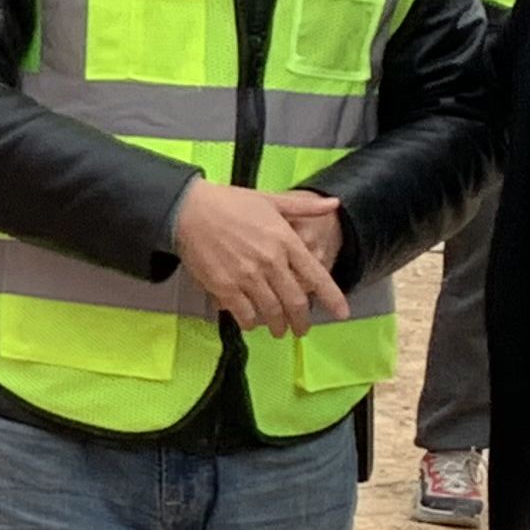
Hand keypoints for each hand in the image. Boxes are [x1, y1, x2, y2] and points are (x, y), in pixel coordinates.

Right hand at [168, 178, 348, 335]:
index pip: (317, 276)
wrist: (187, 210)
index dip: (332, 298)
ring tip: (278, 331)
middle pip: (295, 301)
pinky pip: (243, 313)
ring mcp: (247, 277)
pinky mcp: (224, 286)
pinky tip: (251, 323)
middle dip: (301, 320)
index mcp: (286, 241)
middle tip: (301, 329)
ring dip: (277, 325)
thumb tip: (335, 204)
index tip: (342, 314)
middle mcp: (271, 262)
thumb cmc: (230, 202)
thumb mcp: (270, 199)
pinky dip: (250, 322)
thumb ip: (304, 206)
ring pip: (271, 311)